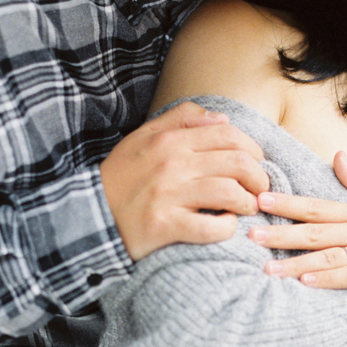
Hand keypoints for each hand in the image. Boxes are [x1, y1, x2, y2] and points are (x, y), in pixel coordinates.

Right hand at [100, 101, 269, 259]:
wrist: (87, 217)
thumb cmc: (121, 179)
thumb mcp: (143, 138)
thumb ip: (181, 120)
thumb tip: (222, 117)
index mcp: (168, 140)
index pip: (228, 135)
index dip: (252, 149)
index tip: (256, 164)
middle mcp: (170, 164)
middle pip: (237, 162)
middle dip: (258, 177)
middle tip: (259, 189)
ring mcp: (168, 195)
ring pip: (229, 192)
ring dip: (248, 202)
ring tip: (247, 208)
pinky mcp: (165, 226)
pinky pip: (211, 227)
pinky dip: (227, 228)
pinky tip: (226, 227)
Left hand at [248, 152, 346, 289]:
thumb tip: (337, 156)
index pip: (316, 205)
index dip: (287, 203)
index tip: (260, 199)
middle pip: (314, 232)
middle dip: (280, 234)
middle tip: (249, 235)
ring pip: (327, 258)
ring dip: (295, 264)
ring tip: (267, 269)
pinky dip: (328, 281)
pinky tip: (306, 283)